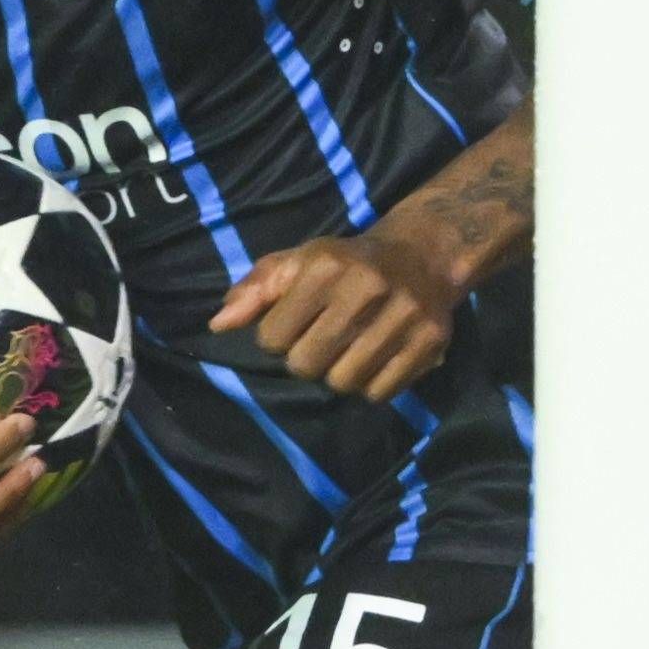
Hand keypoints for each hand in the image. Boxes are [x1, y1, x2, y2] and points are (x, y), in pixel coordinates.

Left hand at [207, 226, 459, 399]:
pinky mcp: (429, 342)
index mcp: (326, 266)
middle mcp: (366, 288)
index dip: (276, 338)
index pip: (272, 338)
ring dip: (339, 375)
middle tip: (322, 343)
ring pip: (343, 383)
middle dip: (306, 360)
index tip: (294, 326)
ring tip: (349, 351)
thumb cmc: (347, 263)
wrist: (424, 256)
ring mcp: (402, 316)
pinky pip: (379, 393)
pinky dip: (371, 385)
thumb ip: (256, 290)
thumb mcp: (300, 263)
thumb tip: (219, 325)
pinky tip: (375, 359)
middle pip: (306, 365)